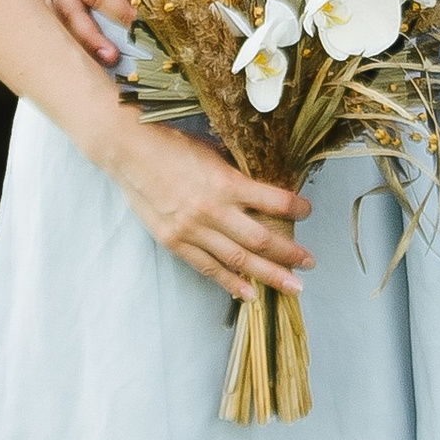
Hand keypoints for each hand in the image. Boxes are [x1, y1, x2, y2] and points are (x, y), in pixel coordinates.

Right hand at [112, 115, 313, 297]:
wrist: (129, 152)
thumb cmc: (172, 145)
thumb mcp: (212, 151)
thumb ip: (236, 173)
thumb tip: (262, 185)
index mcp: (226, 182)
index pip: (273, 200)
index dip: (295, 208)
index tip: (308, 210)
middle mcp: (213, 210)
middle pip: (261, 239)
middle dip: (290, 253)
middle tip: (310, 262)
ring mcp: (192, 229)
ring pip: (239, 260)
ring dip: (269, 275)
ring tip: (293, 285)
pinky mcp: (175, 242)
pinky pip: (208, 268)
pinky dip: (231, 283)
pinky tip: (250, 294)